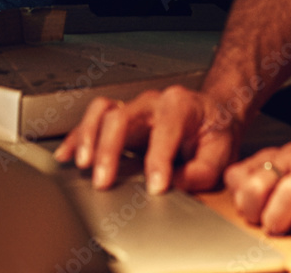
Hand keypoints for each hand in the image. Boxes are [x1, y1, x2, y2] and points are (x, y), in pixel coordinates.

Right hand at [53, 86, 240, 192]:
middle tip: (104, 181)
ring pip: (101, 112)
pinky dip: (76, 137)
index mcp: (178, 105)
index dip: (158, 160)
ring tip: (82, 165)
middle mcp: (150, 102)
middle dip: (109, 150)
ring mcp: (132, 107)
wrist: (210, 112)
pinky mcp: (119, 118)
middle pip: (120, 116)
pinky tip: (67, 154)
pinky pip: (92, 121)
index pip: (163, 130)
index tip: (155, 187)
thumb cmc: (214, 130)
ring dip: (87, 138)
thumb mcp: (222, 150)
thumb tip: (179, 182)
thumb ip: (204, 168)